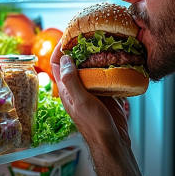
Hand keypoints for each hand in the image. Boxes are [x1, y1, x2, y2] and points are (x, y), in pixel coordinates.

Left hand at [51, 41, 144, 175]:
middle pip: (75, 62)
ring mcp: (92, 90)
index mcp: (67, 90)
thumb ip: (72, 81)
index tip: (68, 35)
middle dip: (80, 47)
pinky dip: (109, 65)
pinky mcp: (106, 92)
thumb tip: (66, 58)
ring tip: (104, 41)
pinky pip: (106, 74)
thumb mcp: (80, 102)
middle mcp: (78, 88)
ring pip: (91, 67)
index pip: (58, 64)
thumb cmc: (94, 126)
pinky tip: (117, 57)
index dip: (60, 48)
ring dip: (96, 54)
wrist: (113, 141)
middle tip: (89, 33)